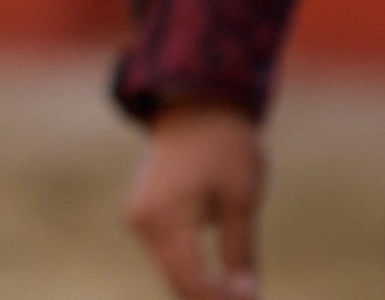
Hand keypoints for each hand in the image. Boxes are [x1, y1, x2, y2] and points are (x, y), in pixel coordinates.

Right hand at [123, 100, 265, 299]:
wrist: (195, 103)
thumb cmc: (225, 147)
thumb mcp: (241, 201)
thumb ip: (240, 254)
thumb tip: (246, 298)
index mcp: (165, 217)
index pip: (193, 281)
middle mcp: (142, 222)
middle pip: (178, 282)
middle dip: (211, 298)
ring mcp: (137, 217)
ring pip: (171, 271)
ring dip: (202, 288)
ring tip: (239, 295)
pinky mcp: (142, 213)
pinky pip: (166, 254)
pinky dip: (190, 269)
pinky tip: (220, 280)